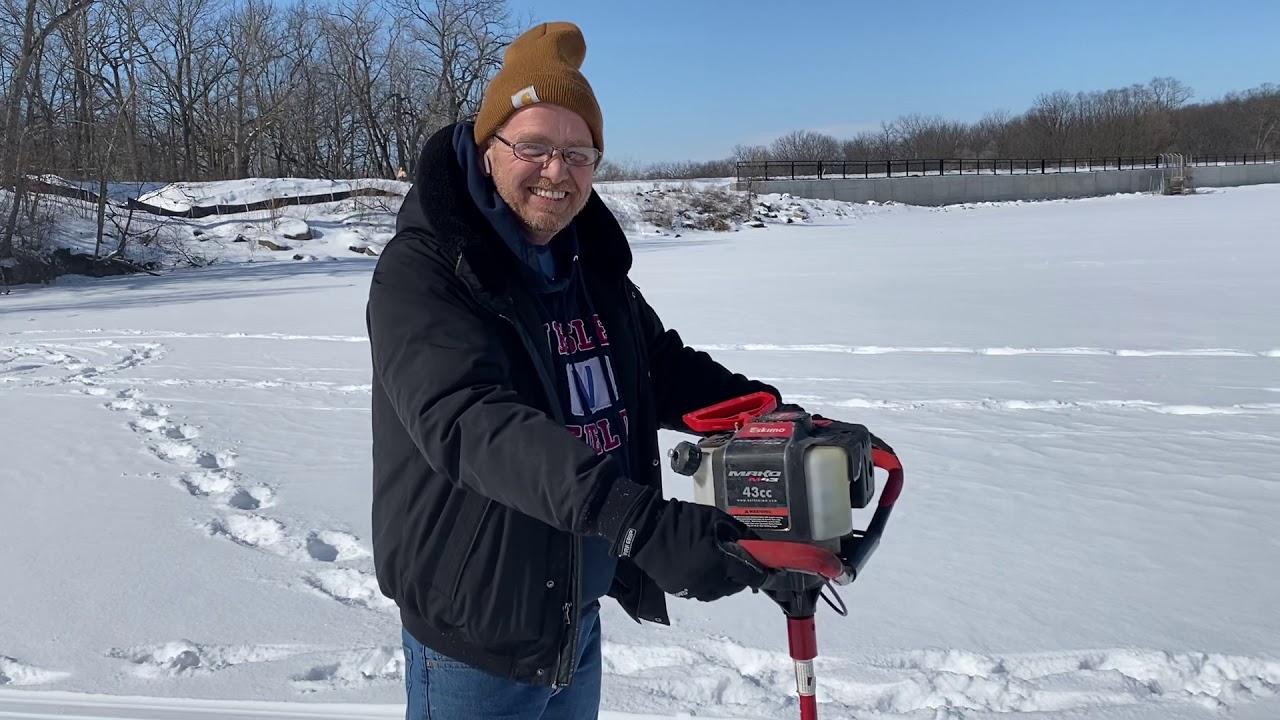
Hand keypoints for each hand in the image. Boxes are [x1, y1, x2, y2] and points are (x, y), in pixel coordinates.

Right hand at [614, 491, 766, 600]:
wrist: (645, 530)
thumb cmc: (681, 520)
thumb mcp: (715, 518)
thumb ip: (738, 531)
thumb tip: (755, 542)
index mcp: (718, 562)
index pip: (750, 576)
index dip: (763, 575)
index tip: (771, 574)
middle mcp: (708, 580)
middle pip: (736, 586)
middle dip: (743, 577)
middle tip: (742, 564)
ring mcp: (692, 588)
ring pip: (719, 592)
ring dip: (726, 583)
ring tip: (723, 568)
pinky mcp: (679, 591)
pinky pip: (701, 592)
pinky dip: (708, 584)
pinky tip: (705, 571)